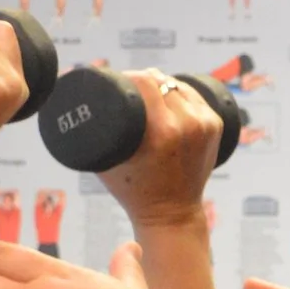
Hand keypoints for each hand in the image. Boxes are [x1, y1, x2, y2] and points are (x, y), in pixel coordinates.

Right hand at [98, 68, 222, 229]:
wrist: (171, 213)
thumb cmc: (133, 190)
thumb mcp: (106, 159)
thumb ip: (91, 131)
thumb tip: (74, 99)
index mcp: (162, 131)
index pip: (145, 81)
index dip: (128, 75)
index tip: (116, 79)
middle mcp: (187, 124)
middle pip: (161, 81)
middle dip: (143, 80)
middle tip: (128, 87)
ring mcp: (204, 124)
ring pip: (179, 86)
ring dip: (163, 85)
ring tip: (147, 92)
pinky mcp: (215, 126)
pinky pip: (195, 96)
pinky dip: (181, 93)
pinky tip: (169, 96)